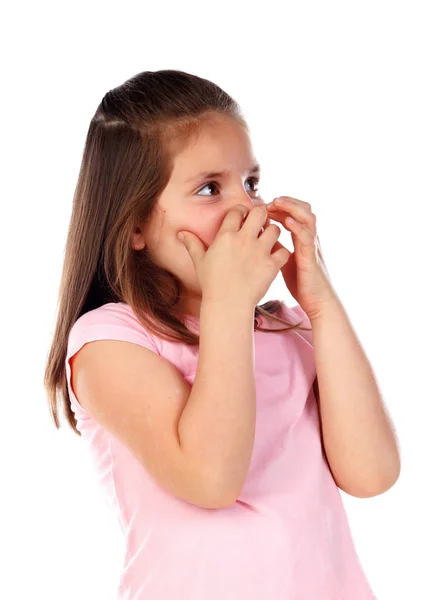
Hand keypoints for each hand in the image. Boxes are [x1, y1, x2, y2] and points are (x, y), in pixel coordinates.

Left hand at [266, 196, 336, 318]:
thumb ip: (276, 248)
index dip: (282, 207)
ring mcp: (312, 246)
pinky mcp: (312, 257)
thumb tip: (259, 237)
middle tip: (270, 200)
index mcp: (302, 238)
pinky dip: (298, 227)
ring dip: (292, 208)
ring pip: (308, 218)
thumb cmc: (301, 282)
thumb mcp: (284, 260)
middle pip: (304, 210)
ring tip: (277, 202)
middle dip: (287, 202)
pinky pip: (307, 237)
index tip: (265, 205)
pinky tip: (287, 222)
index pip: (295, 214)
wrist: (317, 301)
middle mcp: (310, 239)